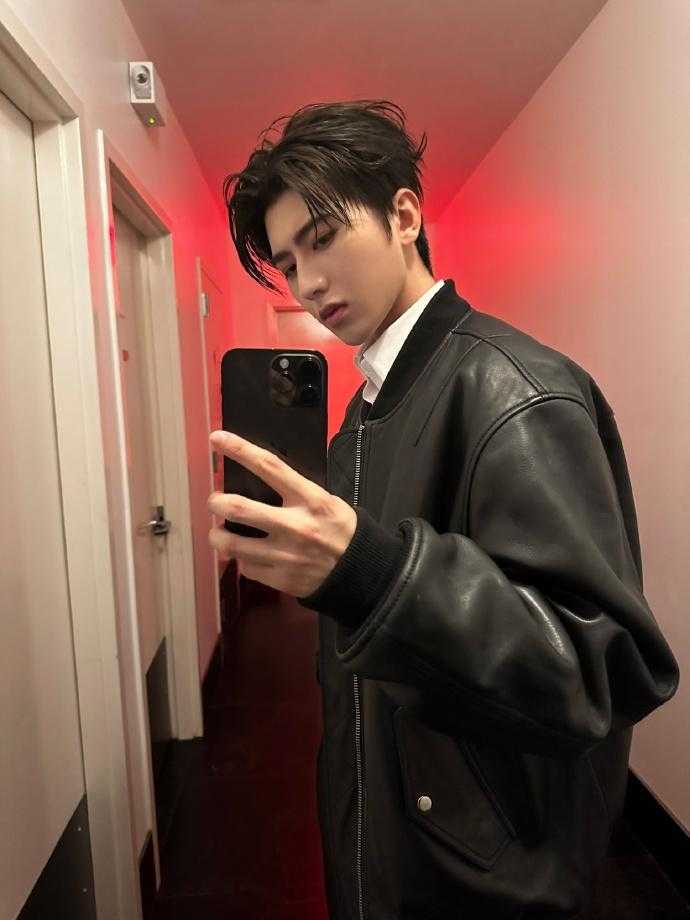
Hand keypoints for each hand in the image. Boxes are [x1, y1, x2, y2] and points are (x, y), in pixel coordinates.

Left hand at [207, 430, 356, 595]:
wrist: (361, 572)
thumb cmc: (342, 531)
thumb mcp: (326, 502)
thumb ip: (296, 492)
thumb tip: (260, 482)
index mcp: (309, 499)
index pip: (269, 467)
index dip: (240, 450)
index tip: (217, 438)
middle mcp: (295, 525)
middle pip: (239, 508)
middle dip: (217, 502)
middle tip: (215, 501)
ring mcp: (286, 554)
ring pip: (232, 544)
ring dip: (217, 536)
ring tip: (219, 533)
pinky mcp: (281, 579)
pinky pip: (246, 567)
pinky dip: (241, 559)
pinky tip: (247, 555)